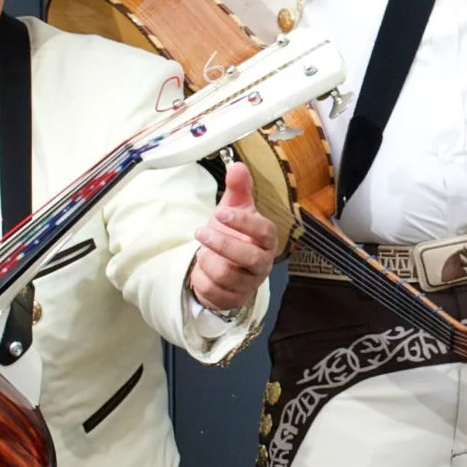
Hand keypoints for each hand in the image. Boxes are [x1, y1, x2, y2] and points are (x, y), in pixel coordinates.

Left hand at [187, 161, 277, 316]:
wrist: (222, 266)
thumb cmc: (232, 234)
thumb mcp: (233, 209)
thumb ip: (238, 188)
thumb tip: (237, 166)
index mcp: (266, 240)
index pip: (264, 231)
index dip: (243, 222)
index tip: (220, 213)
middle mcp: (262, 264)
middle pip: (248, 257)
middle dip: (221, 244)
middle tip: (200, 232)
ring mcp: (249, 284)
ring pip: (226, 275)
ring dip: (207, 261)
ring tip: (201, 253)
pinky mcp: (234, 300)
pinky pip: (214, 292)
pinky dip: (201, 279)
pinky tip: (200, 271)